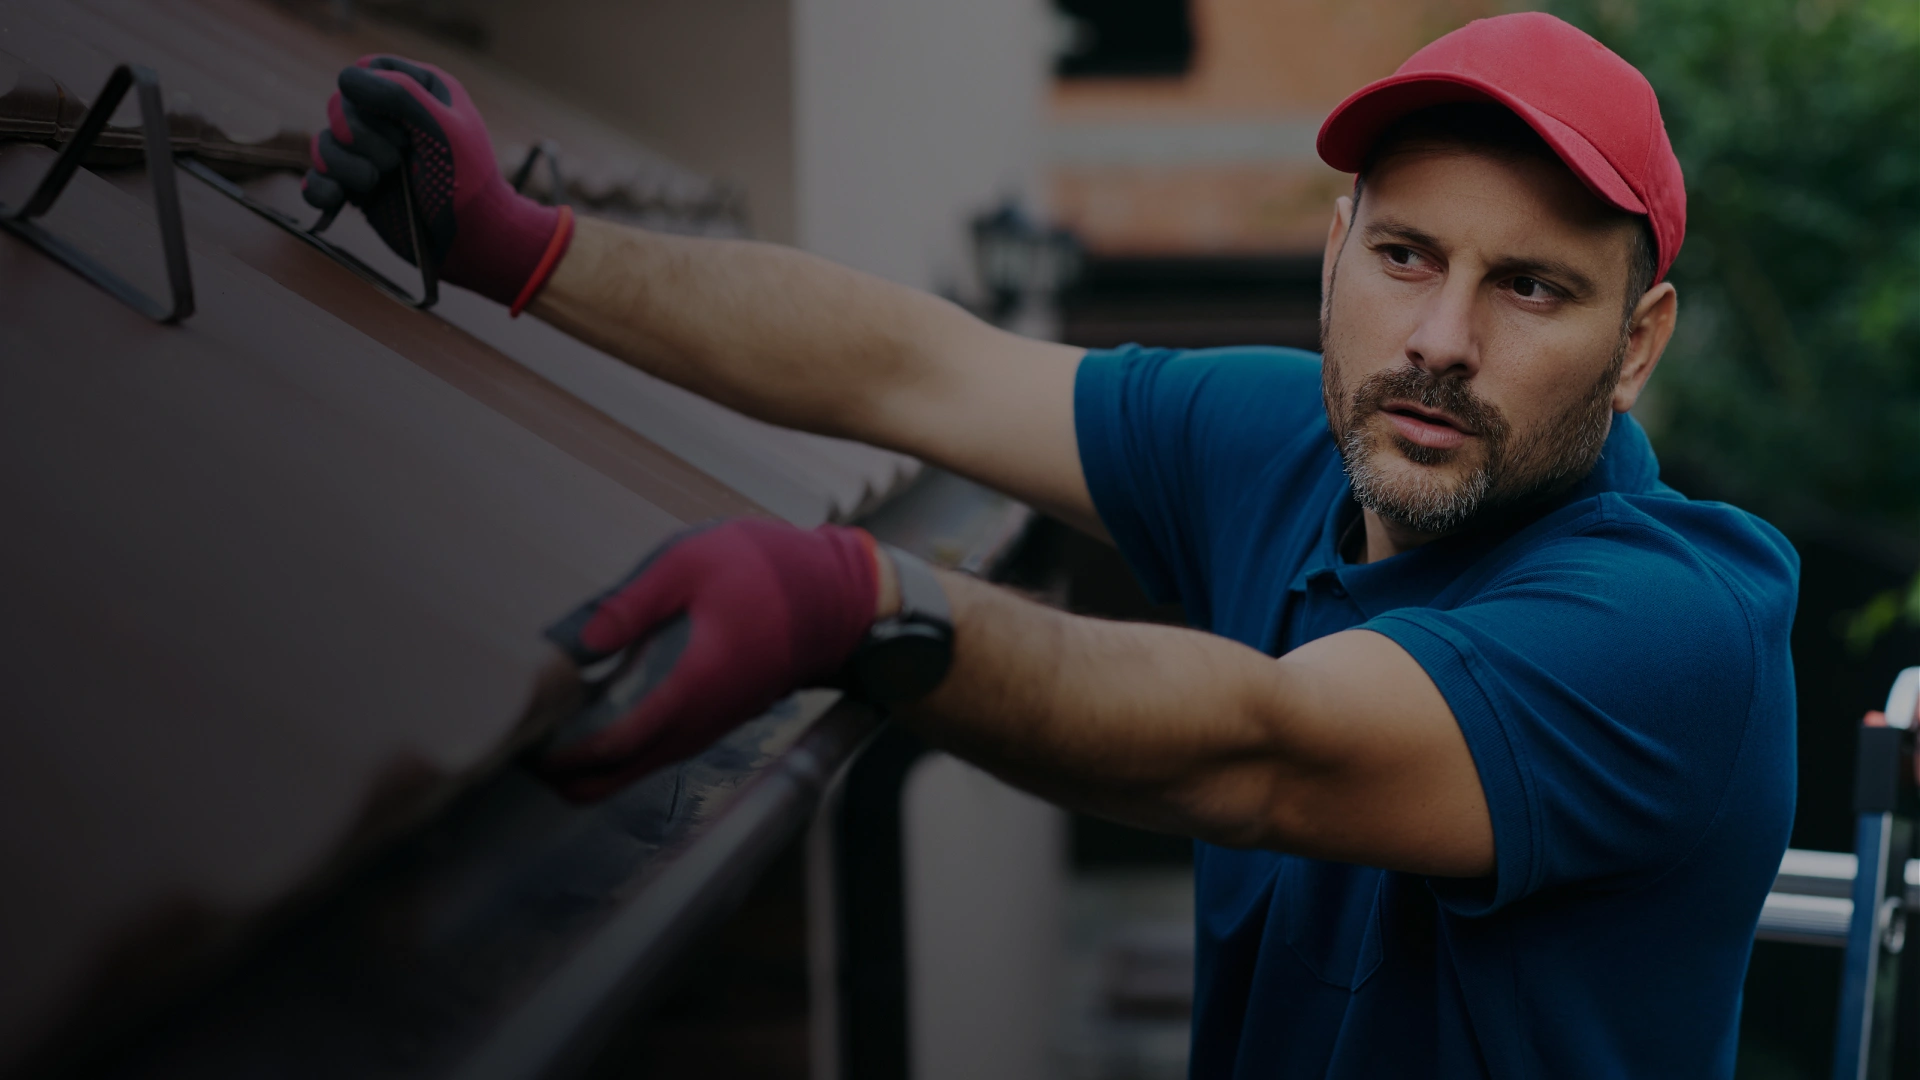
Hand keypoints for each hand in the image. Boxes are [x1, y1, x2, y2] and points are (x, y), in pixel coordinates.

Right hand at [302, 55, 573, 313]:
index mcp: (418, 92)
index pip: (367, 69)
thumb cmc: (468, 184)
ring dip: (345, 164)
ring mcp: (371, 154)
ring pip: (324, 142)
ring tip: (376, 182)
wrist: (470, 241)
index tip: (398, 125)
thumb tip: (345, 79)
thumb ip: (400, 95)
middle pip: (339, 106)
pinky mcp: (357, 188)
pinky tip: (336, 199)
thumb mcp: (443, 129)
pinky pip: (318, 178)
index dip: (368, 94)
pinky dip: (321, 188)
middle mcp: (391, 120)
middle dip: (360, 135)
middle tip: (397, 159)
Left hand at [539, 519, 881, 798]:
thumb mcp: (693, 563)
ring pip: (635, 770)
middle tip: (522, 745)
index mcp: (689, 686)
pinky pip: (656, 753)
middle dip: (564, 772)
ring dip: (589, 763)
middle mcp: (697, 722)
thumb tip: (579, 643)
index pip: (615, 744)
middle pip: (615, 777)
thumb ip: (631, 603)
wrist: (838, 599)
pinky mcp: (713, 721)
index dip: (564, 752)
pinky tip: (593, 716)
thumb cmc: (770, 572)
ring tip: (545, 730)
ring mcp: (708, 727)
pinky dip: (619, 750)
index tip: (526, 740)